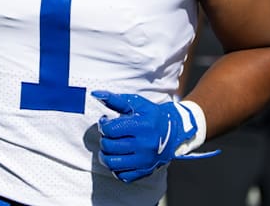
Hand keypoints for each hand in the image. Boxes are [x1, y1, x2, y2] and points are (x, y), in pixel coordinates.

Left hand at [93, 91, 213, 183]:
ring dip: (105, 155)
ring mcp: (145, 160)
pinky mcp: (145, 171)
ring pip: (112, 163)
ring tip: (109, 147)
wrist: (173, 133)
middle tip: (109, 134)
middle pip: (109, 146)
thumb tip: (96, 94)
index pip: (110, 130)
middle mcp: (144, 145)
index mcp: (142, 126)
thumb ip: (115, 100)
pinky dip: (116, 168)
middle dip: (104, 139)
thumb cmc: (151, 116)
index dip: (103, 125)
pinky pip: (122, 175)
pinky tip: (120, 157)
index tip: (106, 122)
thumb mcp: (137, 104)